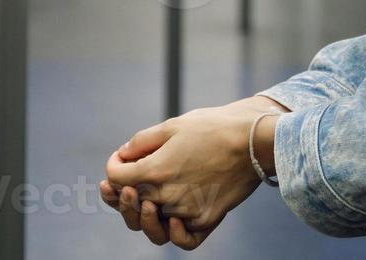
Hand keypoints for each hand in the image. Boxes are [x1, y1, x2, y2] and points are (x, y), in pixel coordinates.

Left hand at [100, 97, 286, 248]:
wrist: (252, 140)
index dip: (113, 165)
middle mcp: (167, 195)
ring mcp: (187, 211)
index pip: (116, 177)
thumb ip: (142, 141)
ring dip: (143, 217)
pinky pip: (184, 239)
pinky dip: (175, 235)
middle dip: (120, 193)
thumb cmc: (212, 128)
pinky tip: (171, 222)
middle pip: (130, 205)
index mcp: (154, 170)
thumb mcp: (172, 126)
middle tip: (121, 184)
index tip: (121, 158)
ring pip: (154, 227)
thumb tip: (124, 155)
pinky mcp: (206, 220)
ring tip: (145, 203)